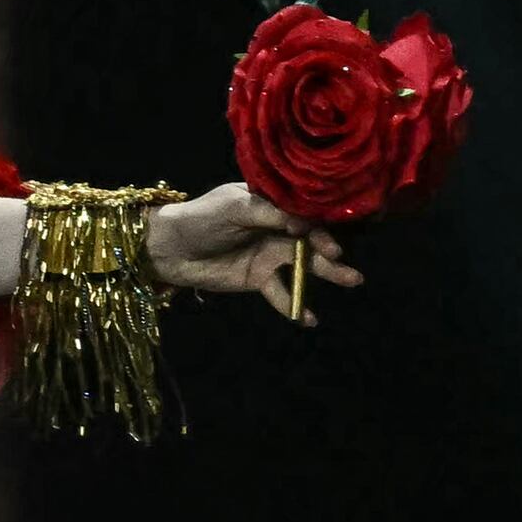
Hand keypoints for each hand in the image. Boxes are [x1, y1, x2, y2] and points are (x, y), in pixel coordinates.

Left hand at [148, 180, 360, 319]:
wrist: (169, 249)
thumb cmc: (201, 218)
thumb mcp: (234, 208)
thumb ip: (269, 213)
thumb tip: (302, 223)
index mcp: (271, 203)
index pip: (303, 212)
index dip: (317, 225)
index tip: (326, 241)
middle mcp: (276, 227)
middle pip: (310, 239)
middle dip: (329, 251)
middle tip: (345, 263)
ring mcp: (269, 253)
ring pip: (303, 265)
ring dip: (326, 274)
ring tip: (351, 280)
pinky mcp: (259, 278)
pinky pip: (282, 292)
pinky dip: (295, 305)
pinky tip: (308, 318)